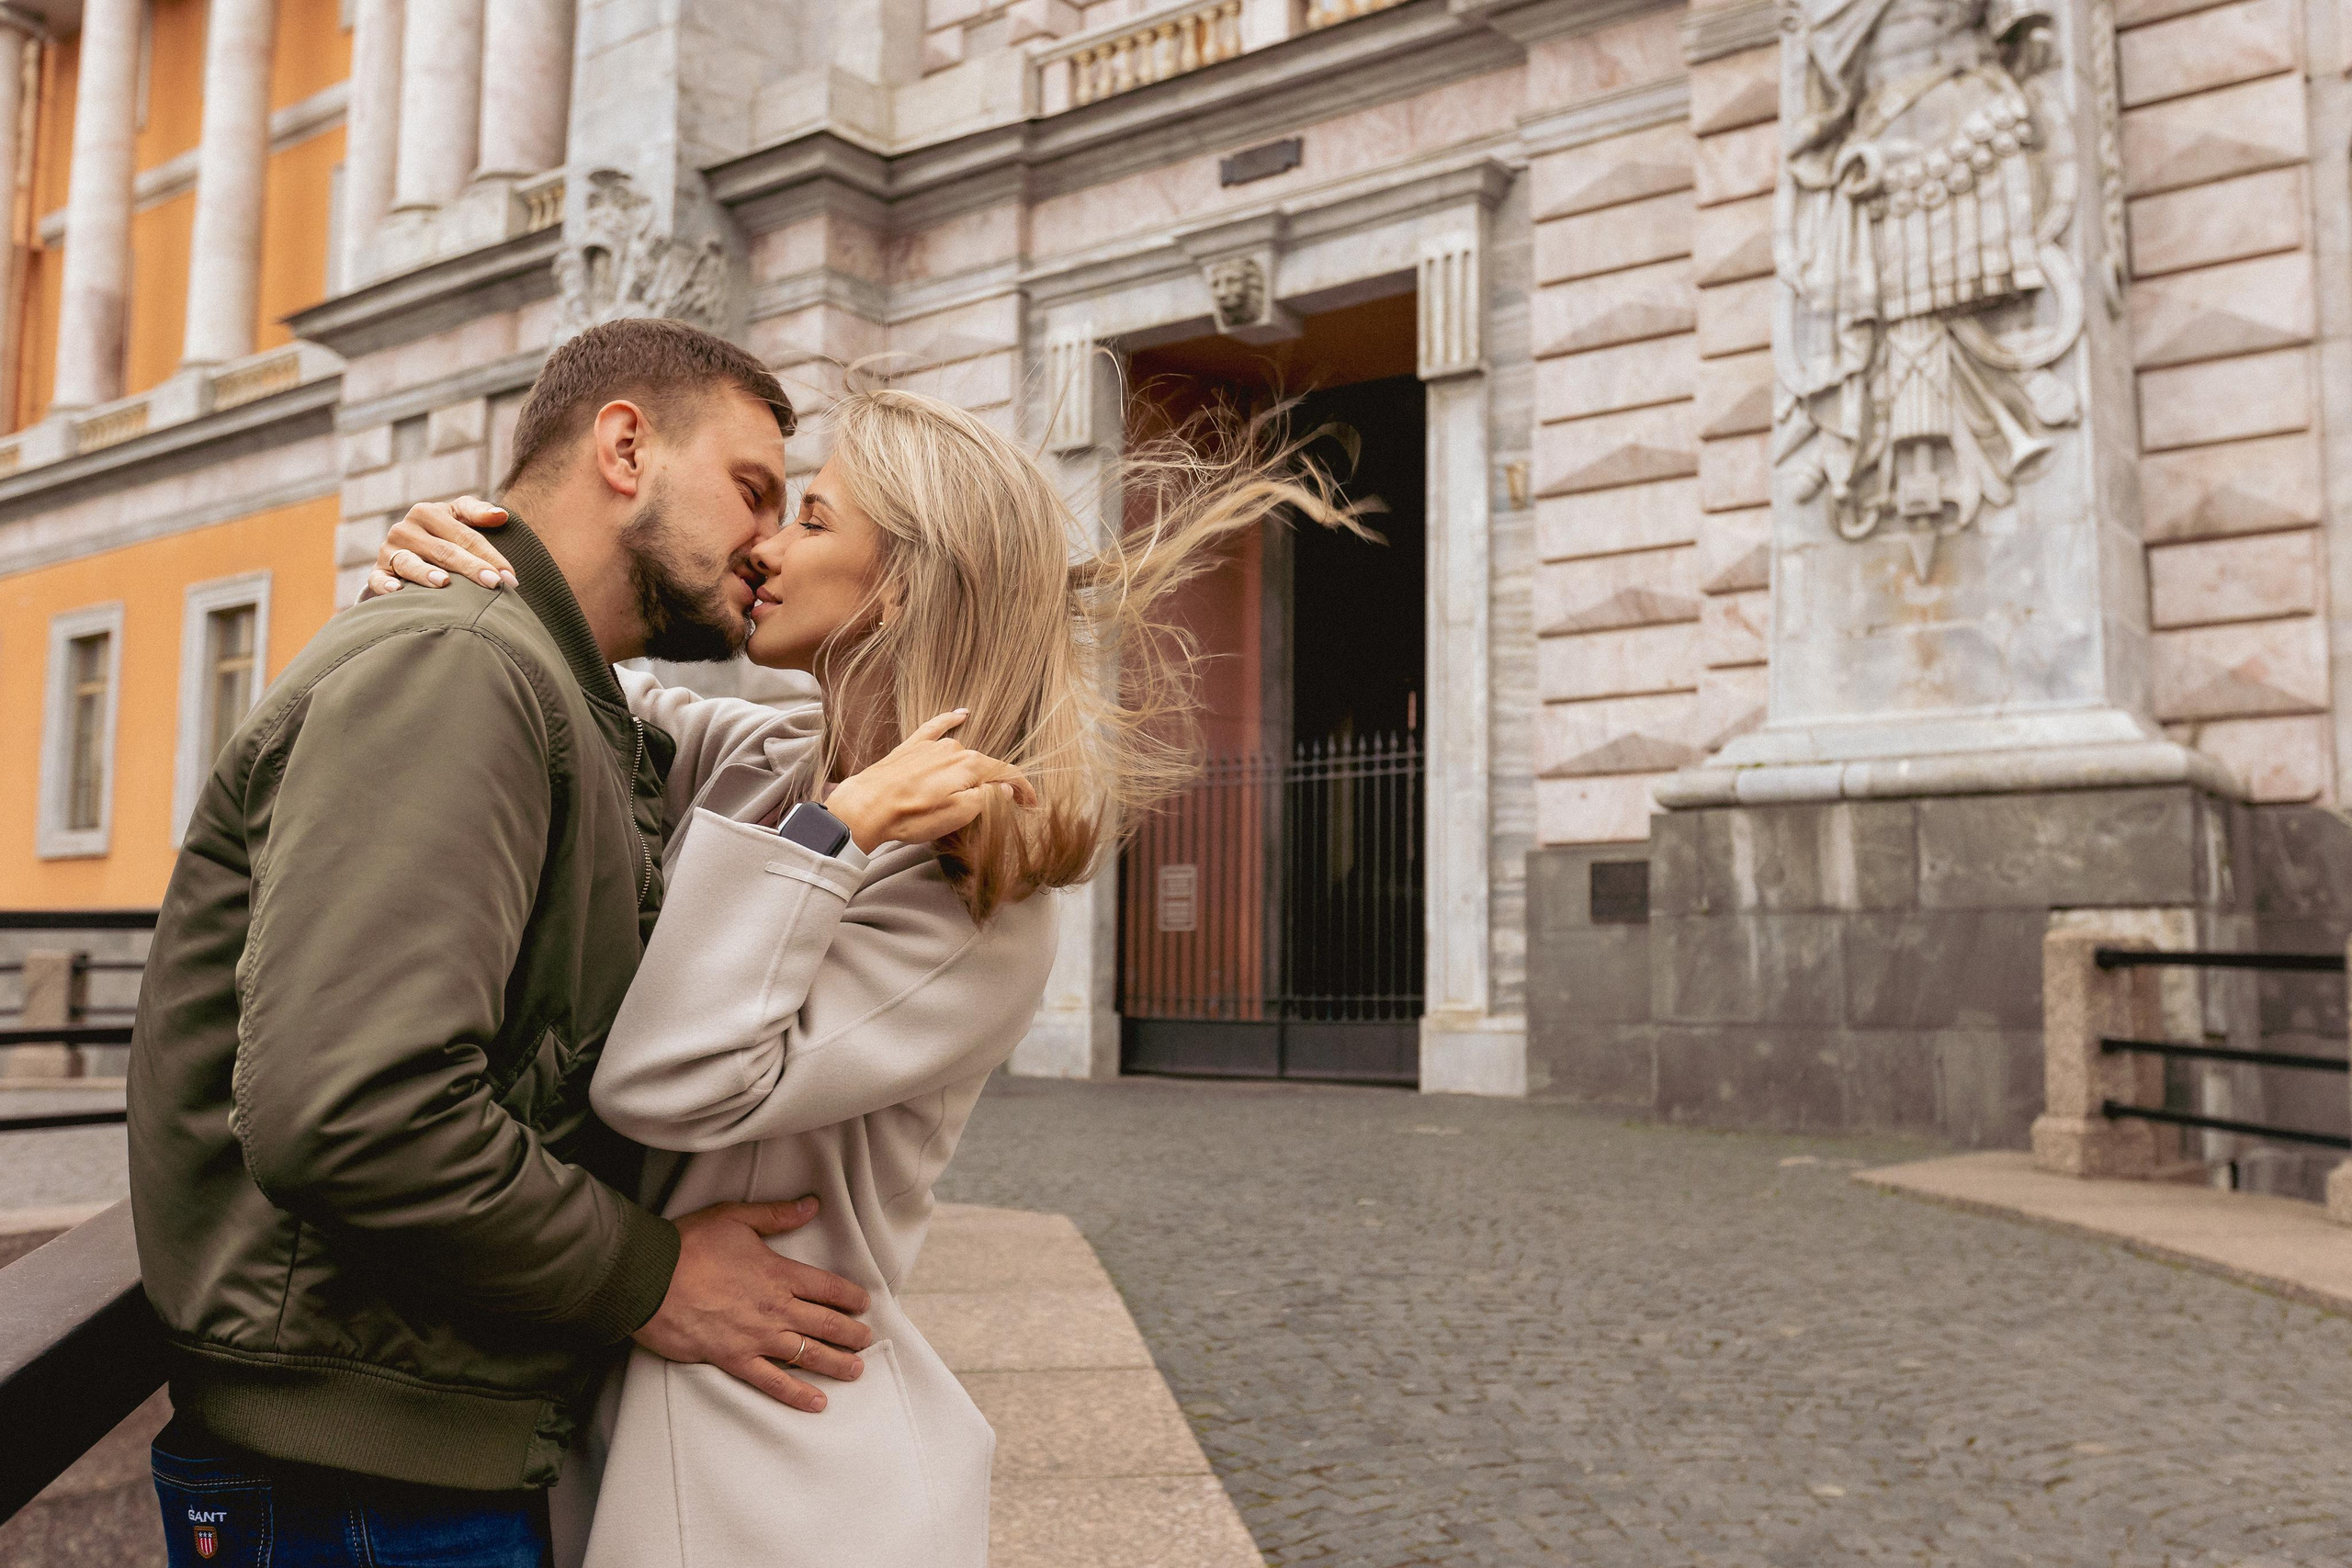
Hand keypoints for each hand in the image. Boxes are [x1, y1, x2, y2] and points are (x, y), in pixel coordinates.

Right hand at [362, 496, 517, 600]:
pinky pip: (378, 578)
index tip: (510, 577)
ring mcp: (389, 550)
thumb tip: (501, 516)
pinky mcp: (377, 570)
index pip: (465, 536)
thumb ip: (478, 512)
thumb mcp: (458, 516)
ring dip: (426, 573)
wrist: (409, 547)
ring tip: (444, 583)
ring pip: (410, 563)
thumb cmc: (444, 533)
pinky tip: (397, 591)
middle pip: (443, 551)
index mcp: (428, 513)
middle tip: (494, 584)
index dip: (490, 555)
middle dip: (471, 568)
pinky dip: (385, 584)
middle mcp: (406, 529)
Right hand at [632, 1198, 873, 1411]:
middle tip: (867, 1341)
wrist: (648, 1278)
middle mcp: (775, 1307)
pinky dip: (797, 1394)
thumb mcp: (735, 1217)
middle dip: (852, 1334)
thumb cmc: (688, 1245)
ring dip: (837, 1364)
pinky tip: (818, 1403)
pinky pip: (773, 1381)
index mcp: (779, 1273)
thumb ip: (776, 1215)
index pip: (828, 1288)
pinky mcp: (733, 1358)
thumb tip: (811, 1205)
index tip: (864, 1305)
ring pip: (808, 1354)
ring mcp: (757, 1336)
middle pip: (826, 1323)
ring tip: (856, 1371)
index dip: (851, 1298)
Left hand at [824, 711, 1036, 852]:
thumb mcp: (959, 815)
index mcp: (970, 766)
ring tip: (976, 787)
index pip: (1007, 774)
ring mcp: (932, 746)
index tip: (1030, 805)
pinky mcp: (911, 748)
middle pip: (985, 765)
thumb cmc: (913, 815)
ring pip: (963, 754)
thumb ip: (987, 798)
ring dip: (973, 769)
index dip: (1023, 790)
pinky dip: (950, 721)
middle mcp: (955, 749)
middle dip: (996, 784)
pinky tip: (960, 714)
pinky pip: (936, 728)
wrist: (866, 807)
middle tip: (1001, 805)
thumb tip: (1004, 788)